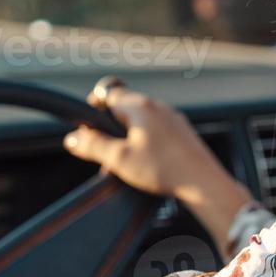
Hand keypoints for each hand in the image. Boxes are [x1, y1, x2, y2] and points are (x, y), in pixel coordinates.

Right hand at [64, 84, 254, 246]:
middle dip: (110, 129)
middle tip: (105, 154)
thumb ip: (93, 146)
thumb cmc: (164, 169)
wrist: (203, 183)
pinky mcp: (182, 133)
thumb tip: (72, 139)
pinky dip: (145, 144)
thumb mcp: (119, 159)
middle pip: (124, 108)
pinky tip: (147, 165)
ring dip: (127, 139)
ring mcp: (172, 119)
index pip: (108, 93)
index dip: (93, 107)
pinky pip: (156, 132)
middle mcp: (157, 107)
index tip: (88, 127)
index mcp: (140, 106)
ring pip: (140, 122)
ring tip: (126, 164)